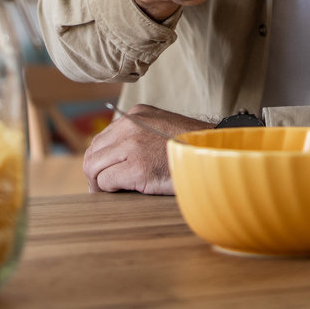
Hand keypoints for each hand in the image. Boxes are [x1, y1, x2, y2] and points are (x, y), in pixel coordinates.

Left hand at [83, 104, 209, 193]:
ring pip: (94, 165)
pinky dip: (109, 189)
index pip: (102, 138)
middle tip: (102, 189)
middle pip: (93, 151)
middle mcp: (130, 125)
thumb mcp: (163, 130)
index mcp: (136, 114)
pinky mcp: (137, 166)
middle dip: (94, 172)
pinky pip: (106, 180)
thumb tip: (118, 159)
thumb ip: (141, 135)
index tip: (105, 174)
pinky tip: (120, 193)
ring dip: (98, 183)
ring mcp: (132, 145)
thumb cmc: (193, 148)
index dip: (101, 160)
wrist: (216, 154)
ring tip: (107, 193)